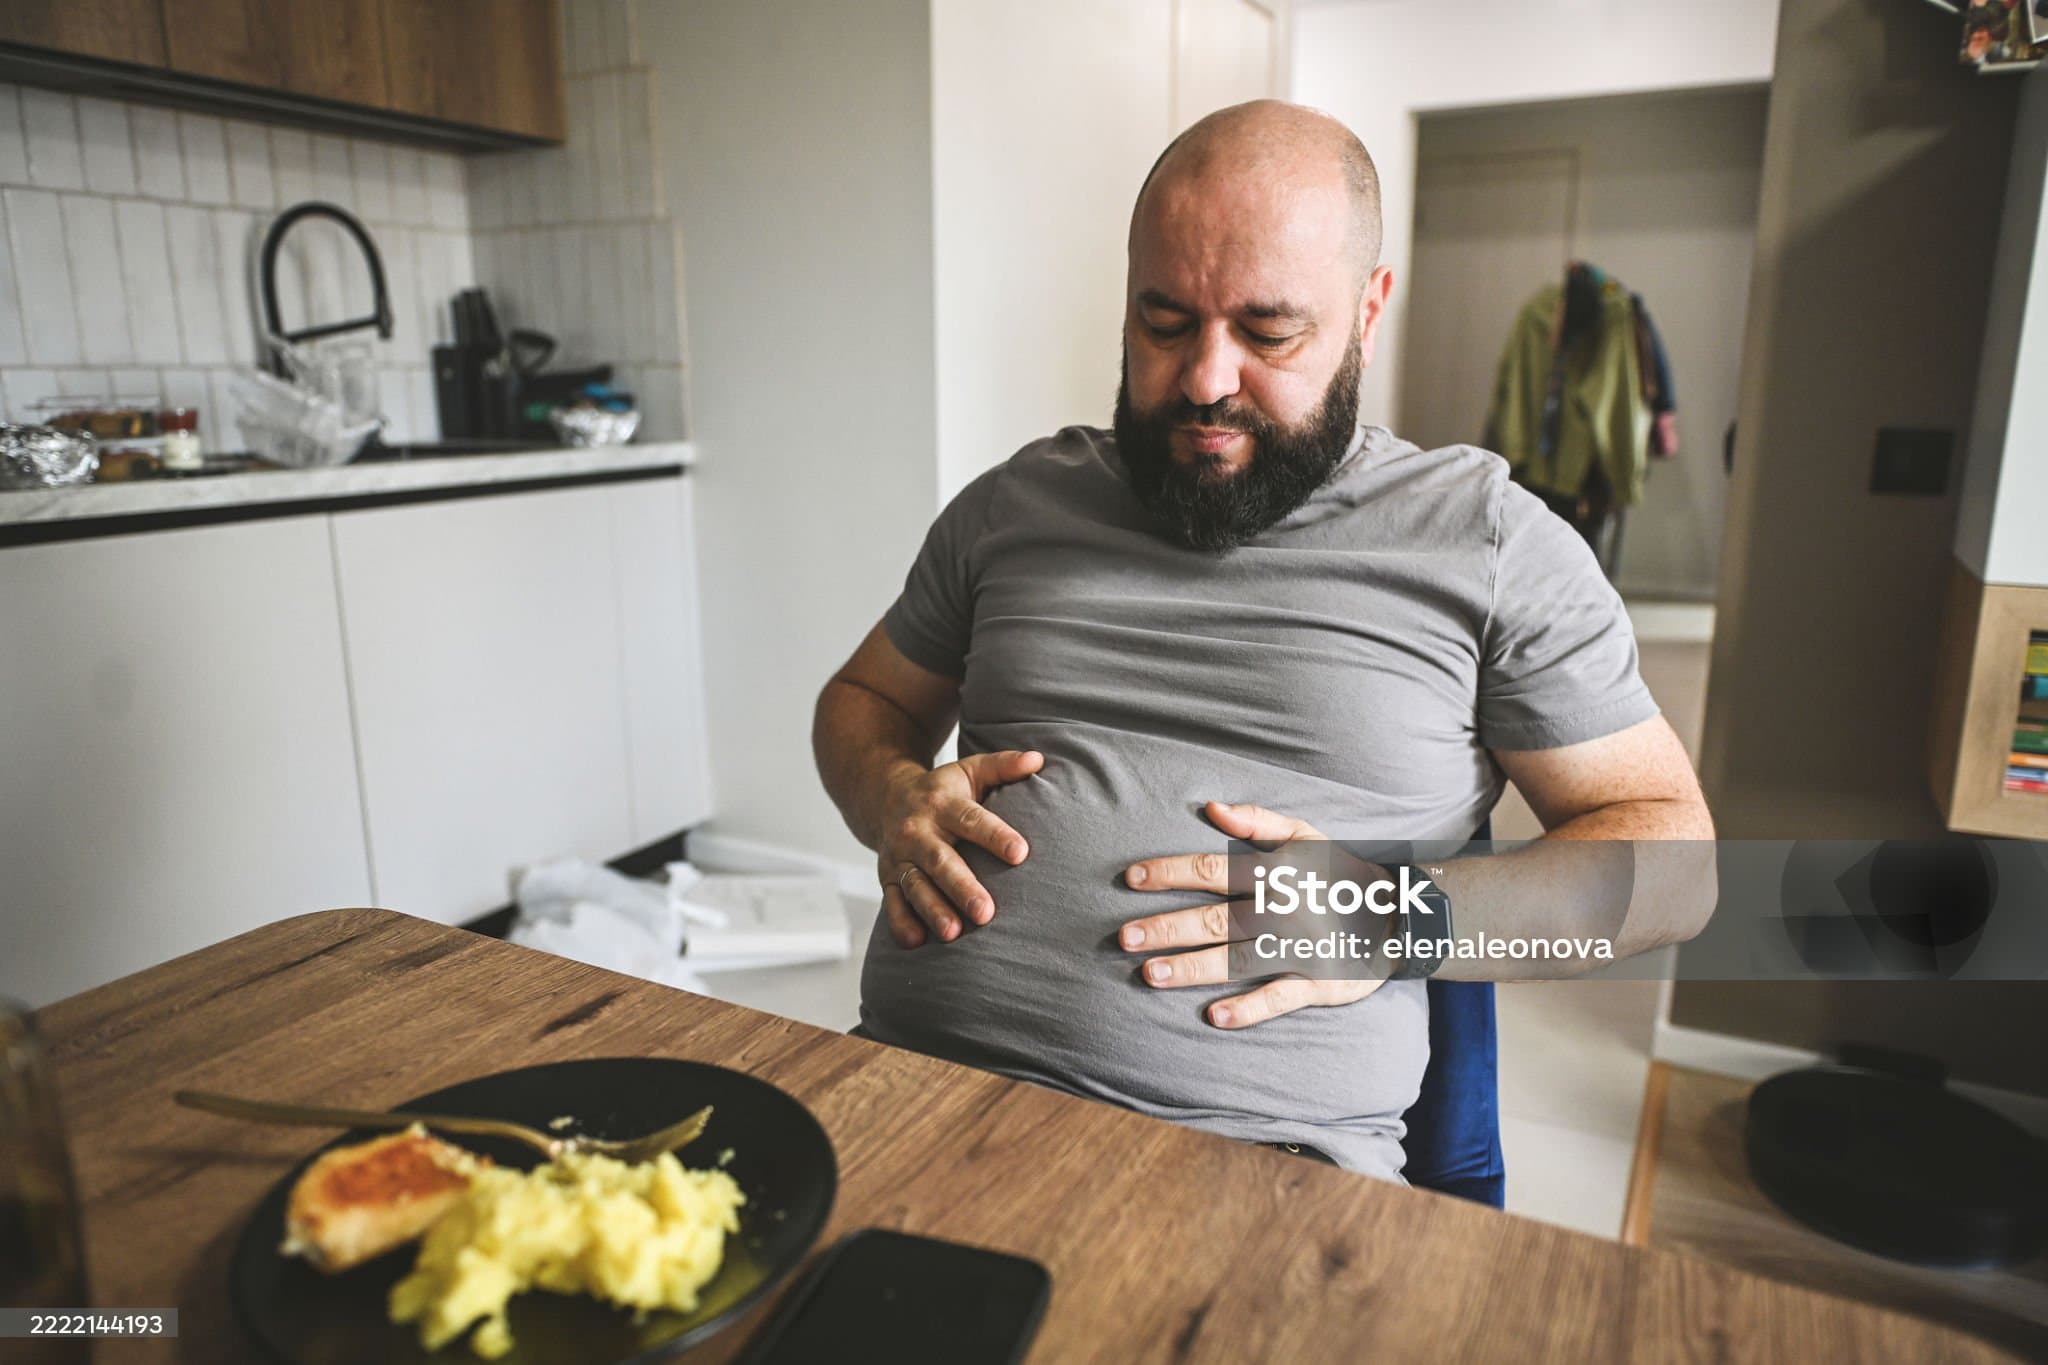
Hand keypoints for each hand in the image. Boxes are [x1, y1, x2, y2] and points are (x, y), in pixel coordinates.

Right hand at [878, 750, 1042, 947]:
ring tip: (954, 933)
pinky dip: (901, 923)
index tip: (1021, 853)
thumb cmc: (942, 789)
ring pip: (916, 887)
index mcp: (942, 803)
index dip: (996, 836)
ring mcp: (900, 857)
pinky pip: (892, 903)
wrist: (885, 797)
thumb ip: (1003, 766)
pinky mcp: (887, 878)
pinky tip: (916, 942)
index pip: (972, 820)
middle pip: (941, 861)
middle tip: (987, 913)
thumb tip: (1038, 760)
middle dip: (962, 888)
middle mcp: (918, 831)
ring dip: (933, 911)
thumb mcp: (970, 770)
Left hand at [1117, 801, 1383, 1028]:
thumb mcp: (1305, 835)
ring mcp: (1299, 949)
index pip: (1212, 871)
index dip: (1170, 873)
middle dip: (1168, 928)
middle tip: (1125, 938)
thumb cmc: (1337, 872)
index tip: (1131, 879)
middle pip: (1215, 921)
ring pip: (1237, 960)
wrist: (1398, 915)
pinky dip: (1248, 1008)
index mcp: (1276, 873)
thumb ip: (1257, 820)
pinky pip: (1278, 998)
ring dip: (1193, 969)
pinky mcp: (1317, 983)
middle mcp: (1283, 911)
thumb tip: (1212, 808)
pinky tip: (1215, 1016)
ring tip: (1150, 975)